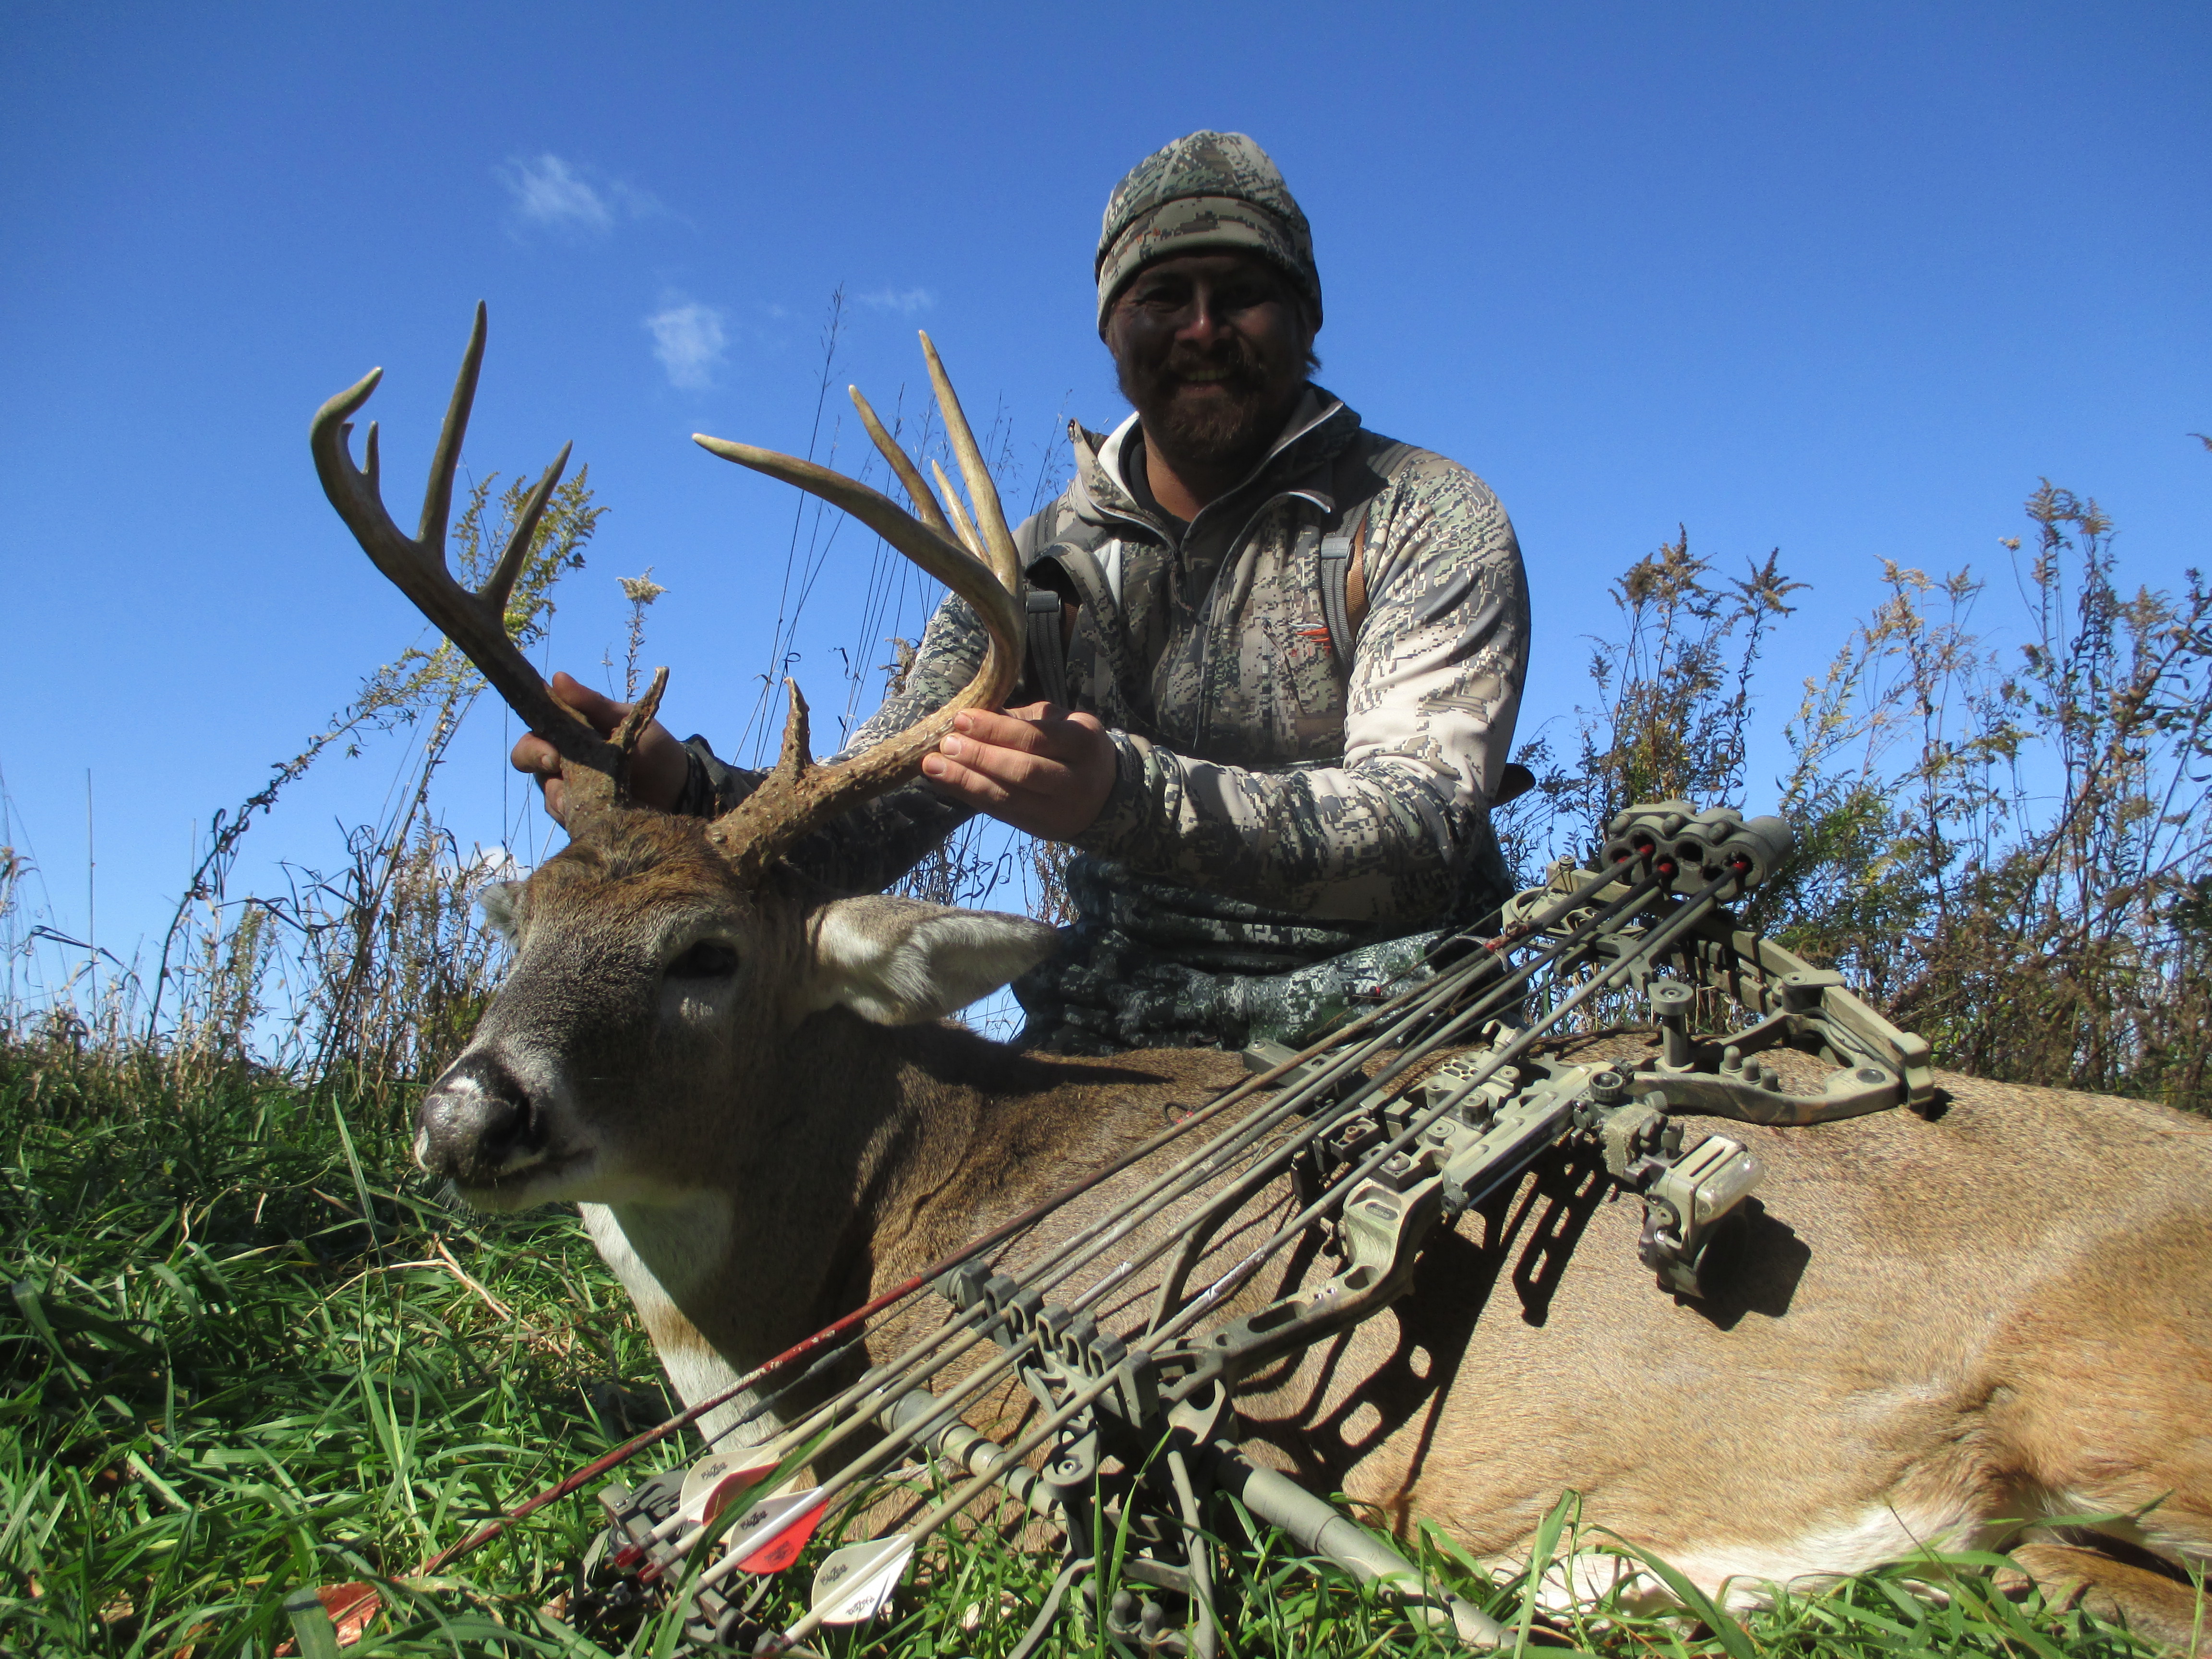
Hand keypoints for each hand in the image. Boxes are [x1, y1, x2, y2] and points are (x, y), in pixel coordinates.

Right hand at [510, 671, 689, 824]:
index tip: (551, 749)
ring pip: (548, 794)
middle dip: (536, 762)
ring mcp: (570, 791)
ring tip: (592, 795)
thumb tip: (558, 677)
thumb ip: (593, 703)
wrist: (680, 788)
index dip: (533, 741)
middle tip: (559, 766)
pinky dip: (578, 815)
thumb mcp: (627, 721)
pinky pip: (567, 819)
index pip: (534, 732)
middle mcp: (562, 761)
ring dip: (562, 794)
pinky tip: (599, 813)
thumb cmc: (654, 748)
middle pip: (527, 760)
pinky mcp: (582, 817)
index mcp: (569, 733)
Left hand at [920, 703, 1115, 839]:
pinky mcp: (1041, 828)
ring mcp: (1059, 809)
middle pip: (1023, 770)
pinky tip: (946, 782)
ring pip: (1009, 797)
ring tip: (933, 766)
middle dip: (979, 757)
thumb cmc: (1072, 747)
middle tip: (945, 744)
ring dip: (967, 781)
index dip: (996, 729)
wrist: (1107, 794)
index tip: (961, 718)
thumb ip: (1020, 719)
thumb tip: (971, 717)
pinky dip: (971, 796)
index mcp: (1083, 742)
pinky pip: (1002, 812)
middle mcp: (1076, 779)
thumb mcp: (1059, 722)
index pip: (1035, 737)